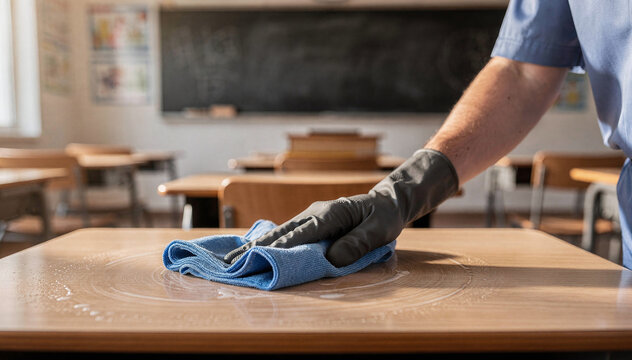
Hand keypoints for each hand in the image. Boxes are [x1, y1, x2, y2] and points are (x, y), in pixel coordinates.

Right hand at [223, 149, 458, 266]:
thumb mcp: (378, 230)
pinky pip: (287, 234)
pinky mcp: (311, 224)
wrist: (386, 202)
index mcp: (330, 213)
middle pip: (282, 232)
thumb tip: (331, 258)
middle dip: (257, 247)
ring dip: (257, 246)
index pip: (302, 233)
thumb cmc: (383, 216)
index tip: (259, 258)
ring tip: (234, 259)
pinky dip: (269, 243)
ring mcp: (311, 217)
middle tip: (232, 260)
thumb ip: (356, 244)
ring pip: (280, 232)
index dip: (280, 246)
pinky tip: (253, 250)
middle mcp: (315, 213)